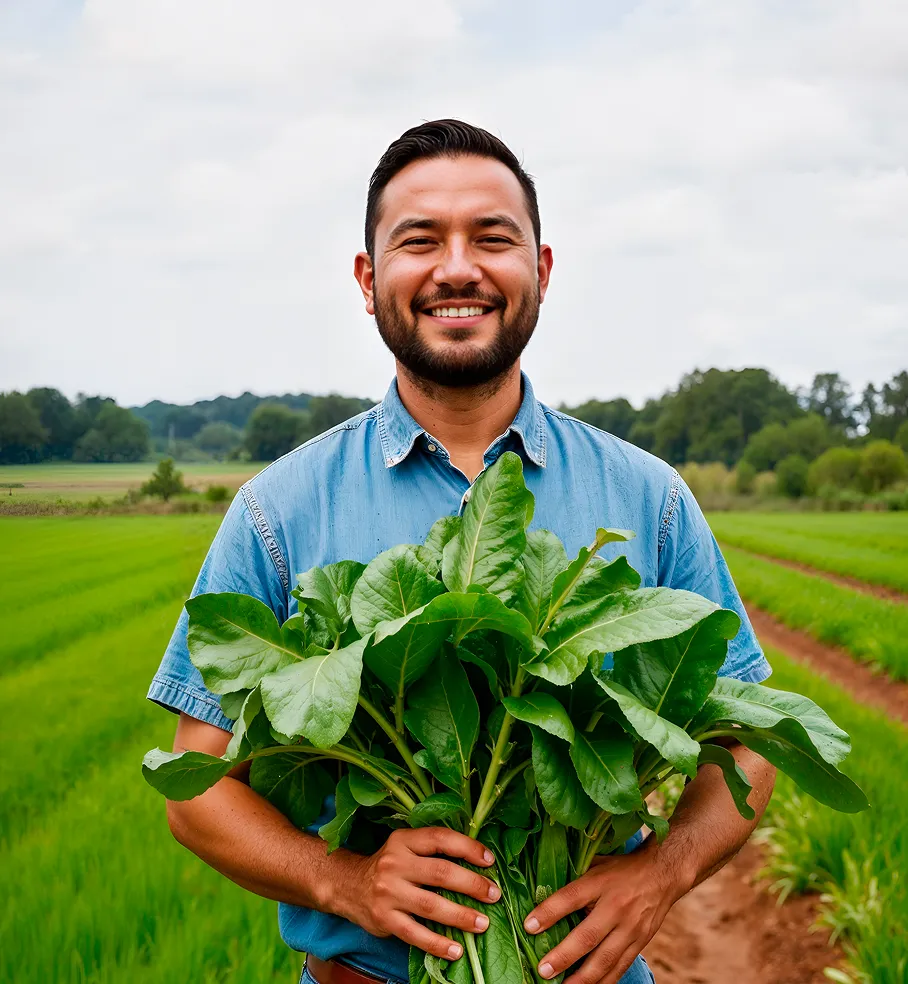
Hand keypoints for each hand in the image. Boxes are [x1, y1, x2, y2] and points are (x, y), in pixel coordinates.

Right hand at [331, 827, 500, 959]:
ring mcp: (388, 892)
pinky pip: (415, 934)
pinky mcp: (384, 919)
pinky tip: (457, 950)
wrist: (348, 885)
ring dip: (461, 916)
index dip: (468, 847)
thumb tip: (478, 861)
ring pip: (431, 905)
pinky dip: (438, 944)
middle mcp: (394, 863)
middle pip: (440, 873)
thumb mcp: (405, 847)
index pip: (440, 839)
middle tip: (494, 895)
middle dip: (472, 884)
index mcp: (403, 840)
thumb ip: (433, 850)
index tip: (490, 861)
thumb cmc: (389, 866)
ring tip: (483, 924)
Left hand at [523, 848, 681, 983]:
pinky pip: (621, 967)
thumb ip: (575, 878)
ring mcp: (630, 928)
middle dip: (564, 956)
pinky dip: (605, 981)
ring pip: (605, 959)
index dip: (549, 912)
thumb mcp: (597, 863)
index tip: (529, 926)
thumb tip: (542, 888)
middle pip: (588, 936)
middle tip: (543, 971)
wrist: (663, 873)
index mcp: (601, 882)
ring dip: (583, 978)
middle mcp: (616, 907)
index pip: (571, 897)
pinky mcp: (641, 943)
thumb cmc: (622, 868)